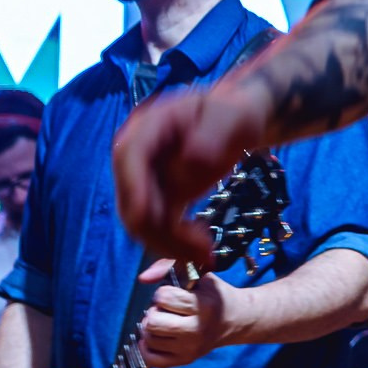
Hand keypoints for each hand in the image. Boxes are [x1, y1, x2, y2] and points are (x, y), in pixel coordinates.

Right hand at [112, 80, 268, 264]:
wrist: (238, 120)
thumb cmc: (235, 112)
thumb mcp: (230, 116)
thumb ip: (211, 136)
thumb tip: (189, 164)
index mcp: (145, 128)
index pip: (129, 162)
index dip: (139, 194)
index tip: (162, 223)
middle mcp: (135, 157)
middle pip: (132, 202)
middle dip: (162, 232)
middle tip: (201, 252)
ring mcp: (144, 179)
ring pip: (142, 222)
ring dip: (170, 244)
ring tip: (207, 254)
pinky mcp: (159, 196)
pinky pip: (158, 226)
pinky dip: (176, 242)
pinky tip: (203, 249)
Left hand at [137, 260, 243, 367]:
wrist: (238, 320)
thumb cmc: (216, 296)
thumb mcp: (201, 275)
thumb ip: (169, 268)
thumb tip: (143, 278)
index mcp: (204, 306)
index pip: (164, 298)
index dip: (163, 293)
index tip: (172, 294)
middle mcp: (197, 330)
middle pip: (153, 322)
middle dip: (154, 312)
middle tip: (164, 310)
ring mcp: (190, 348)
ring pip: (150, 339)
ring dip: (151, 328)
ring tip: (163, 321)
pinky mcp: (185, 360)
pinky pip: (151, 359)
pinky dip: (147, 348)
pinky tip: (156, 337)